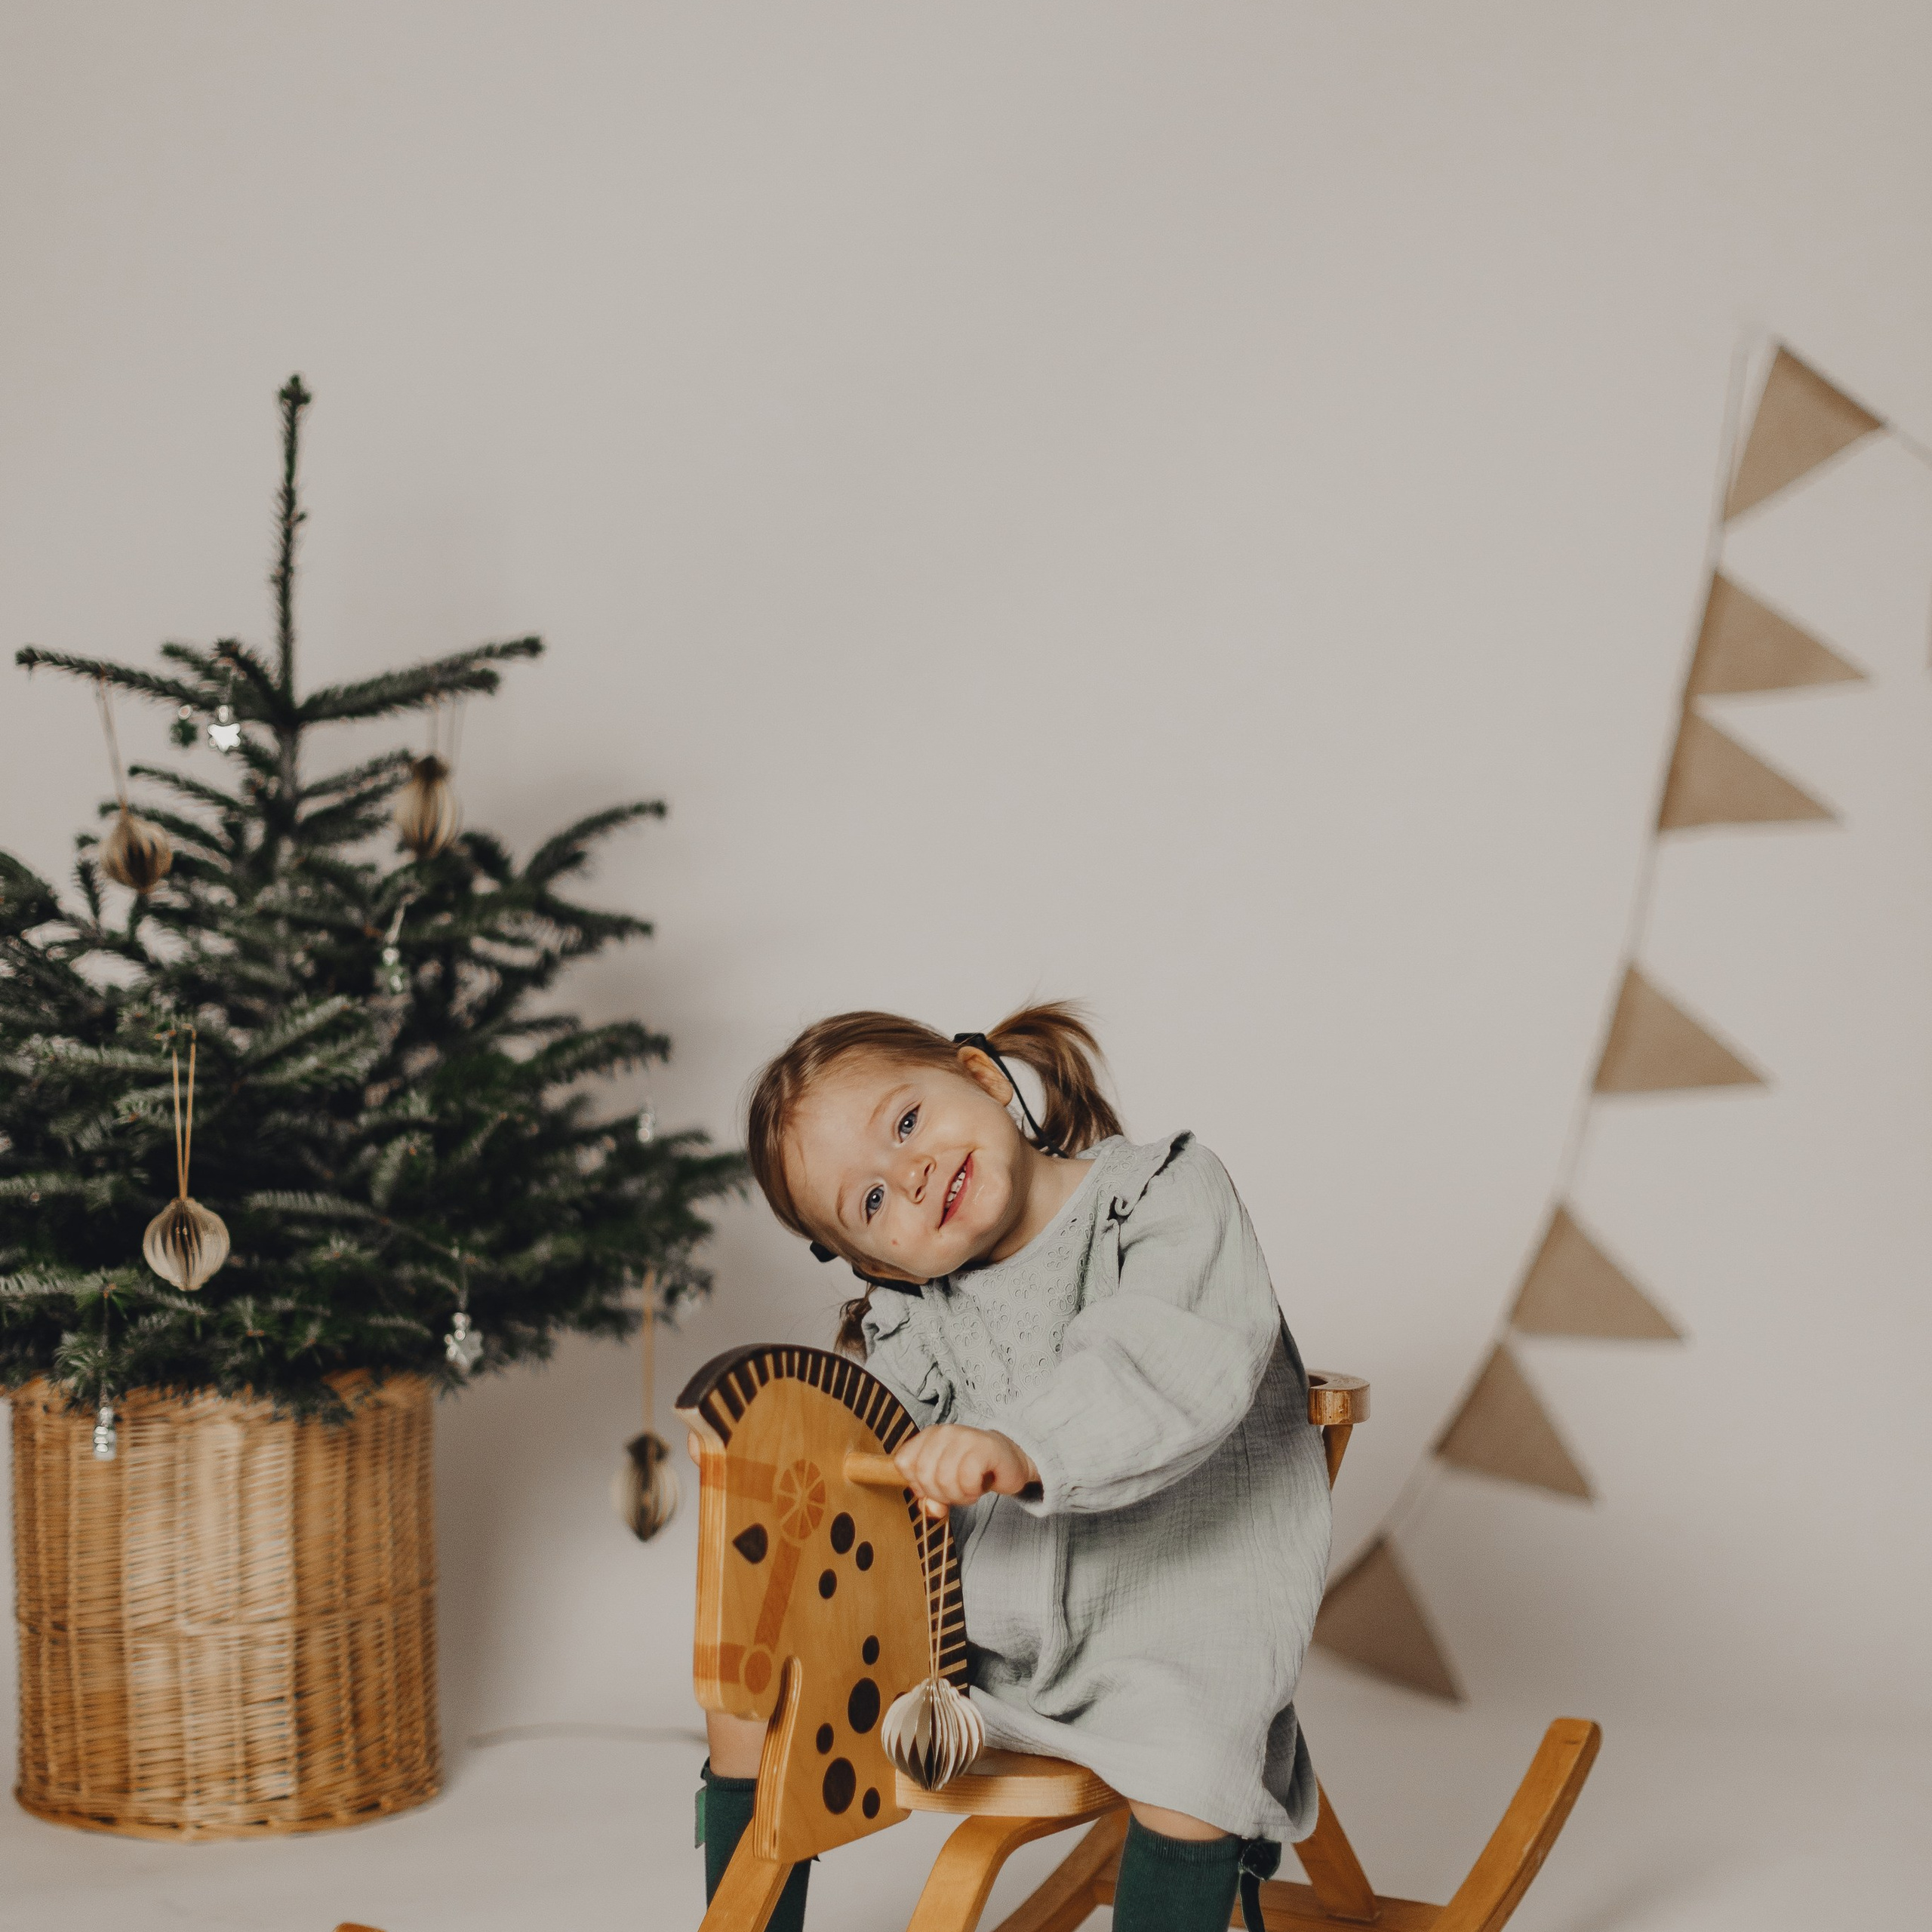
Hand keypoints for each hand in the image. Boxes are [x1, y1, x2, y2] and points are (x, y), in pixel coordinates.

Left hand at [893, 1425, 1037, 1518]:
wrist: (1008, 1463)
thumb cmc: (972, 1472)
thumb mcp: (944, 1486)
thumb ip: (930, 1498)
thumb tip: (930, 1508)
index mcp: (928, 1436)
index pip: (903, 1463)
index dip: (917, 1484)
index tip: (935, 1487)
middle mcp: (943, 1433)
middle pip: (923, 1475)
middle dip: (939, 1494)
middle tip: (956, 1492)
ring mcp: (963, 1437)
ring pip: (944, 1479)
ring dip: (958, 1495)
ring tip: (969, 1489)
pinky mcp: (984, 1447)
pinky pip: (966, 1479)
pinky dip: (972, 1491)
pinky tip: (980, 1485)